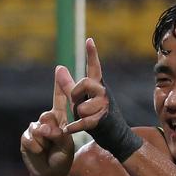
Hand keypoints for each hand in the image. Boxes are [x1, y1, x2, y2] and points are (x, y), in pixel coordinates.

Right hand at [20, 66, 77, 175]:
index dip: (59, 86)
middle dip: (52, 130)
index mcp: (61, 121)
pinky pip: (30, 138)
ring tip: (48, 149)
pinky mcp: (26, 137)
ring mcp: (35, 129)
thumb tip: (41, 128)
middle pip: (48, 115)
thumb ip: (57, 134)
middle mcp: (47, 122)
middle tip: (54, 141)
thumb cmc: (62, 159)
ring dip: (45, 141)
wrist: (50, 175)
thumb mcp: (66, 146)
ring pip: (39, 127)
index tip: (60, 69)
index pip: (60, 100)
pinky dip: (36, 147)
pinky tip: (38, 152)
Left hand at [59, 37, 142, 159]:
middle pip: (84, 83)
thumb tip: (59, 67)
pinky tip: (68, 130)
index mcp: (98, 86)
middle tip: (78, 102)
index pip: (94, 68)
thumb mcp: (81, 98)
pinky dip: (73, 127)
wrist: (116, 136)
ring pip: (81, 106)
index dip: (92, 54)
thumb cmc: (96, 115)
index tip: (89, 40)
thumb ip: (69, 84)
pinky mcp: (100, 122)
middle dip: (76, 93)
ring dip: (77, 114)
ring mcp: (103, 107)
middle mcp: (103, 94)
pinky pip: (81, 122)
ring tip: (84, 118)